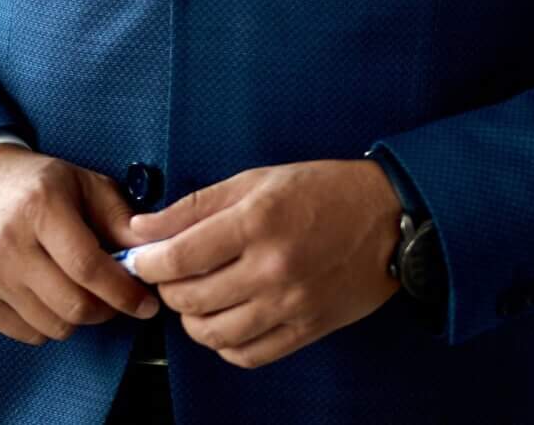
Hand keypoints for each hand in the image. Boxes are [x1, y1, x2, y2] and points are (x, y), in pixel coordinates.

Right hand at [0, 147, 157, 344]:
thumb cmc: (37, 184)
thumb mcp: (84, 183)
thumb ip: (120, 218)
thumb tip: (152, 253)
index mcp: (41, 207)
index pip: (88, 267)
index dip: (124, 292)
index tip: (147, 304)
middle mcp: (9, 244)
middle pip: (72, 305)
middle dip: (107, 310)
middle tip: (118, 299)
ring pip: (52, 326)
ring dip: (79, 318)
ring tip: (84, 292)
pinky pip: (26, 333)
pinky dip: (49, 324)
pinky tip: (52, 297)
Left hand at [122, 159, 403, 368]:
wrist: (390, 216)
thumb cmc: (325, 191)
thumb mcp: (259, 179)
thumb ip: (196, 205)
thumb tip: (143, 228)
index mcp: (258, 221)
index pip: (179, 257)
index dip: (149, 261)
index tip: (144, 258)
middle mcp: (272, 267)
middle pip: (189, 297)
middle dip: (168, 287)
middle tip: (174, 272)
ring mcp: (290, 304)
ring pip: (212, 332)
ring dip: (192, 318)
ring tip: (199, 297)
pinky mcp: (306, 329)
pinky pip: (246, 354)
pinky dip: (224, 344)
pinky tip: (227, 321)